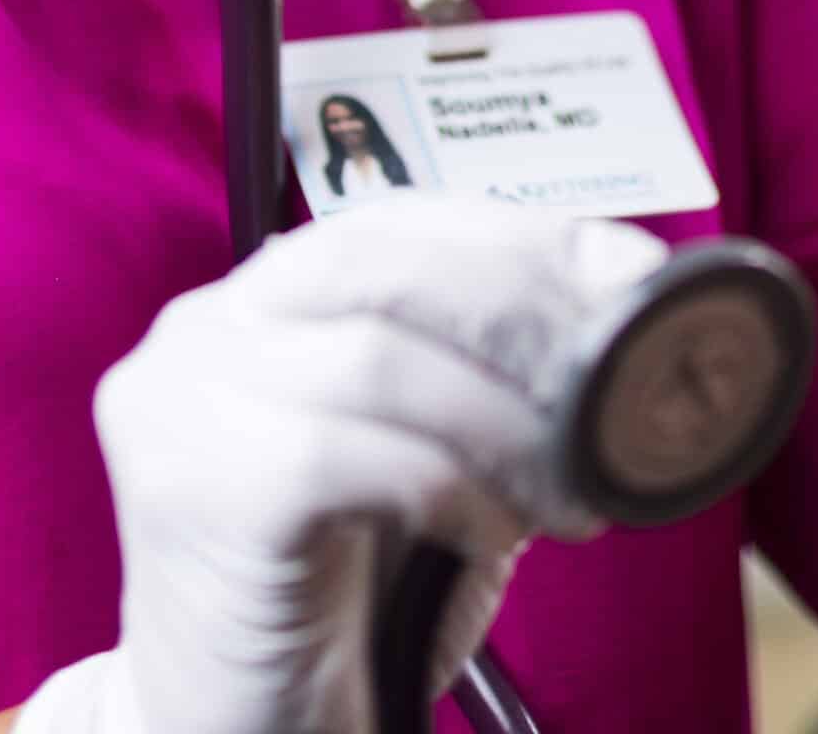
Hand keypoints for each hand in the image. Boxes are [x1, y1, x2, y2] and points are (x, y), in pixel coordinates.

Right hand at [13, 200, 668, 733]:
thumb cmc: (351, 599)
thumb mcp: (435, 457)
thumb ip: (490, 371)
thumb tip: (630, 291)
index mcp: (265, 296)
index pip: (407, 219)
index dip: (527, 238)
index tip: (635, 276)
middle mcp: (207, 324)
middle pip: (388, 263)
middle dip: (523, 313)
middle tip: (617, 384)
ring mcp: (182, 397)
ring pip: (378, 356)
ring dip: (503, 419)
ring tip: (571, 488)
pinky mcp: (192, 484)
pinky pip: (347, 455)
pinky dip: (448, 488)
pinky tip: (493, 537)